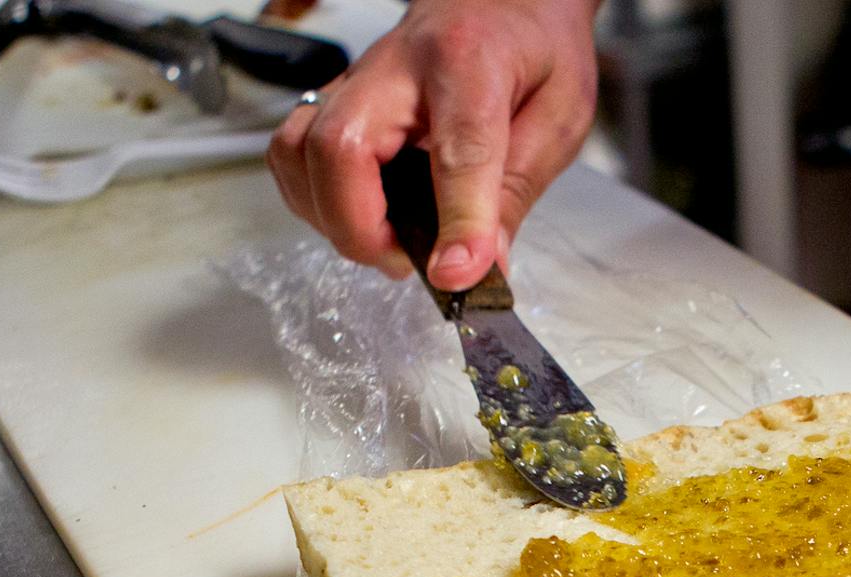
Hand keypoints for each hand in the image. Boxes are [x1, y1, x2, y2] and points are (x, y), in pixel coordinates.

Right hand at [267, 0, 598, 289]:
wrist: (502, 0)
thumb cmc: (532, 49)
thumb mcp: (558, 116)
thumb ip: (515, 192)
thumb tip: (479, 268)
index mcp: (469, 61)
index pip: (456, 149)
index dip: (456, 220)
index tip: (454, 275)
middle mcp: (396, 66)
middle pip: (340, 148)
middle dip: (361, 227)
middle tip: (409, 261)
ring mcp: (355, 80)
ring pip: (297, 152)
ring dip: (331, 216)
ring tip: (387, 241)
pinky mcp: (335, 100)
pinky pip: (292, 154)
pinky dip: (314, 199)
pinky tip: (363, 215)